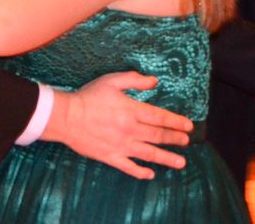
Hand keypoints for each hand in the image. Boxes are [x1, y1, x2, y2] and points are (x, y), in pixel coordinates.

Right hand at [42, 71, 191, 179]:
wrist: (65, 117)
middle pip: (158, 136)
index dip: (175, 122)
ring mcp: (121, 145)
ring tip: (181, 163)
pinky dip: (140, 172)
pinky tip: (150, 174)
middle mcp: (130, 130)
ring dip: (166, 158)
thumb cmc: (88, 97)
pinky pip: (129, 167)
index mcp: (131, 111)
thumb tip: (154, 81)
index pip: (159, 117)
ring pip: (149, 154)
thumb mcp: (111, 81)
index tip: (188, 126)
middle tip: (187, 142)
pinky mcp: (110, 156)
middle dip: (174, 139)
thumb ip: (134, 80)